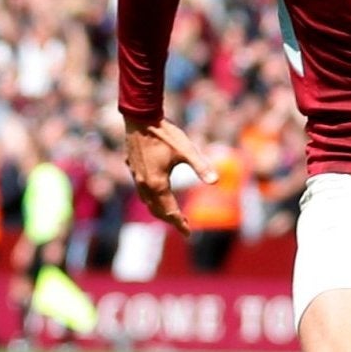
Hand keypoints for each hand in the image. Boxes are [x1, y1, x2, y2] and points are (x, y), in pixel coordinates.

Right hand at [124, 116, 212, 231]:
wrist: (141, 117)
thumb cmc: (166, 133)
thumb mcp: (187, 150)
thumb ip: (201, 166)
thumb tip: (216, 181)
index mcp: (157, 183)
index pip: (169, 211)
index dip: (179, 223)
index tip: (188, 233)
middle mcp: (144, 184)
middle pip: (156, 210)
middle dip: (170, 219)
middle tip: (184, 226)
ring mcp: (137, 176)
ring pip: (147, 201)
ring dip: (160, 209)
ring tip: (173, 213)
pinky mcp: (133, 168)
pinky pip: (142, 191)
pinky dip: (152, 199)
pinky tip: (159, 194)